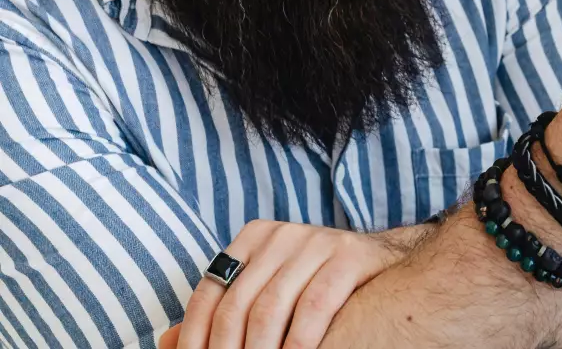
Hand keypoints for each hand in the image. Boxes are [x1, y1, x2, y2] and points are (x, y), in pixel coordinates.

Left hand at [159, 221, 432, 348]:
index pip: (208, 293)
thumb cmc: (317, 286)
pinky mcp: (348, 255)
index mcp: (253, 238)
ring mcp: (316, 241)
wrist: (386, 264)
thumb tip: (165, 341)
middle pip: (238, 305)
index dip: (196, 337)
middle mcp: (281, 235)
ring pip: (272, 307)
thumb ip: (222, 313)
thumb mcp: (266, 292)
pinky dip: (300, 342)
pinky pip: (315, 305)